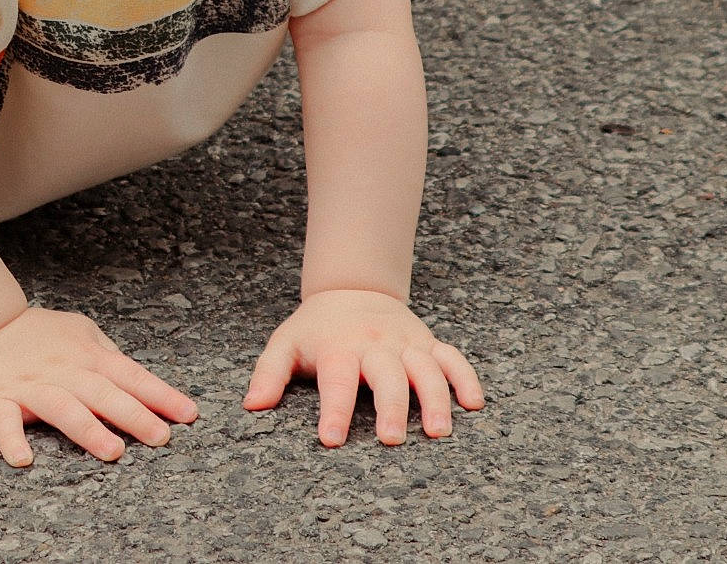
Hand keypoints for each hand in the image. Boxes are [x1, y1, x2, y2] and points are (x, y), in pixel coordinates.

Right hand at [0, 307, 195, 466]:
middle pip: (103, 394)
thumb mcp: (77, 330)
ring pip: (63, 408)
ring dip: (87, 430)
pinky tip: (23, 459)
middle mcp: (63, 372)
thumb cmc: (32, 333)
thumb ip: (106, 352)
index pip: (130, 375)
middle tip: (160, 437)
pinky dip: (11, 440)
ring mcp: (30, 388)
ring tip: (111, 451)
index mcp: (86, 356)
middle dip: (133, 415)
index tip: (188, 414)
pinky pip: (4, 422)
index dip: (160, 395)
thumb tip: (137, 376)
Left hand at [243, 289, 484, 446]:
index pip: (337, 380)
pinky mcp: (429, 344)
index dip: (334, 410)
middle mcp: (376, 345)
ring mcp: (407, 344)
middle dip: (391, 408)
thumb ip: (269, 374)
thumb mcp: (285, 343)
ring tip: (438, 431)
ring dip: (435, 399)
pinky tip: (475, 404)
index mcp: (339, 347)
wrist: (352, 288)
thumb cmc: (317, 328)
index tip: (331, 439)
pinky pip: (453, 358)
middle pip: (387, 376)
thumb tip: (251, 406)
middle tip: (392, 439)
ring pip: (426, 369)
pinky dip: (466, 378)